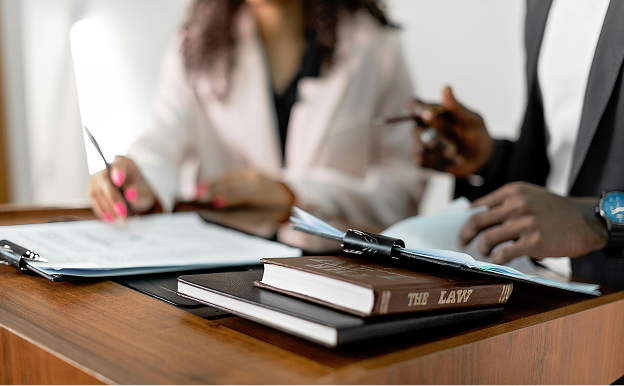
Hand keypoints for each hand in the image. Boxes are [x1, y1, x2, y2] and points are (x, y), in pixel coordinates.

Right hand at [88, 156, 156, 220]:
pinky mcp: (92, 189)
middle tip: (123, 213)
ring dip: (108, 208)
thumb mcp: (144, 191)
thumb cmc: (139, 189)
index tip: (119, 181)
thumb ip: (139, 192)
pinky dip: (102, 210)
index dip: (118, 172)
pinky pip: (94, 200)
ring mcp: (97, 178)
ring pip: (97, 193)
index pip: (118, 165)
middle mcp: (107, 168)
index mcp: (123, 162)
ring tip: (120, 220)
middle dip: (114, 199)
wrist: (132, 194)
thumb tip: (130, 195)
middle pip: (105, 182)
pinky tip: (111, 218)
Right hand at [196, 167, 294, 219]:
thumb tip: (214, 212)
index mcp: (264, 195)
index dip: (227, 198)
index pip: (243, 195)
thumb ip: (238, 215)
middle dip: (215, 191)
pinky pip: (231, 175)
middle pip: (233, 185)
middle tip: (198, 197)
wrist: (286, 195)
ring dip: (213, 185)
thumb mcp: (257, 218)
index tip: (212, 203)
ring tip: (198, 192)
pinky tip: (207, 186)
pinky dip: (218, 180)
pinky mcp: (249, 170)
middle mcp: (258, 181)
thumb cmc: (268, 212)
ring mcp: (254, 173)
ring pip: (230, 178)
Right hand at [411, 87, 494, 177]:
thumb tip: (446, 87)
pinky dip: (437, 161)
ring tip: (454, 153)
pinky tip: (450, 160)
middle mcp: (424, 126)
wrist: (481, 160)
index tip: (428, 115)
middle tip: (451, 146)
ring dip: (439, 152)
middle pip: (415, 130)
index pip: (415, 105)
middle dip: (433, 139)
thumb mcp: (472, 120)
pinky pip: (421, 161)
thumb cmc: (477, 135)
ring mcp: (422, 144)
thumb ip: (457, 107)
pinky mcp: (424, 160)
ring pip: (419, 147)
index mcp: (433, 112)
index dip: (416, 108)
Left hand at [459, 182, 607, 263]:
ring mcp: (525, 223)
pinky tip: (499, 259)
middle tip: (462, 242)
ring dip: (482, 248)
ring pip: (488, 238)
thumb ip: (506, 203)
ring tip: (485, 252)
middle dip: (466, 234)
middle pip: (478, 221)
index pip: (479, 205)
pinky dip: (497, 258)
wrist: (586, 221)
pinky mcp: (534, 241)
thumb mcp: (530, 195)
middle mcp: (517, 204)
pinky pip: (504, 253)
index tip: (461, 227)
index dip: (466, 219)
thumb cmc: (555, 211)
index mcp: (513, 191)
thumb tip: (477, 215)